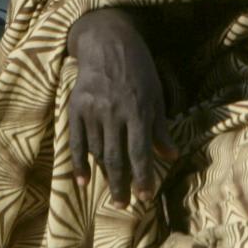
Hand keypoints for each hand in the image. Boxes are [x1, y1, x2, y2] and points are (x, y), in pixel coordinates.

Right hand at [66, 7, 172, 205]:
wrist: (107, 42)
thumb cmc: (138, 69)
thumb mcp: (156, 95)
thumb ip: (160, 128)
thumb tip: (172, 156)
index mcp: (137, 110)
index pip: (140, 152)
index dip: (143, 177)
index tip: (145, 197)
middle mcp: (114, 112)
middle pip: (117, 157)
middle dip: (122, 185)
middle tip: (124, 205)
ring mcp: (93, 111)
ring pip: (98, 152)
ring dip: (105, 176)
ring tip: (113, 194)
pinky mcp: (76, 108)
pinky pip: (76, 142)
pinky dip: (78, 163)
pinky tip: (82, 181)